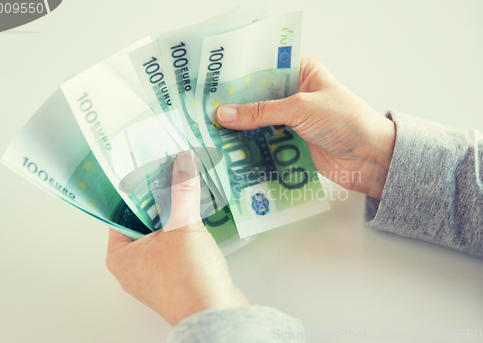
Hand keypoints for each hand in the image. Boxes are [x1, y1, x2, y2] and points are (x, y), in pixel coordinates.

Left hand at [106, 153, 248, 325]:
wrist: (215, 315)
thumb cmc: (188, 279)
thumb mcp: (183, 226)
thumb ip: (182, 191)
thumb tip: (183, 162)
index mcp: (121, 256)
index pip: (121, 212)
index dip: (136, 190)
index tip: (150, 170)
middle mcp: (133, 267)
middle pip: (143, 222)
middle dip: (160, 201)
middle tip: (171, 177)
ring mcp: (154, 275)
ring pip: (161, 235)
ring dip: (174, 217)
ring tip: (186, 194)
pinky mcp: (174, 278)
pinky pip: (174, 248)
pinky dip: (184, 234)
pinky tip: (197, 220)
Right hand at [216, 57, 395, 198]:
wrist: (370, 158)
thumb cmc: (346, 122)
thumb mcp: (301, 108)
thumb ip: (261, 112)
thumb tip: (225, 114)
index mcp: (302, 72)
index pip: (264, 69)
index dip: (240, 77)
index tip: (213, 86)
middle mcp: (296, 93)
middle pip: (259, 97)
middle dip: (237, 105)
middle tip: (207, 110)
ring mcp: (294, 119)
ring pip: (260, 120)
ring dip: (242, 127)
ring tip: (213, 130)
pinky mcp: (293, 141)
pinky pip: (267, 141)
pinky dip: (252, 144)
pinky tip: (232, 147)